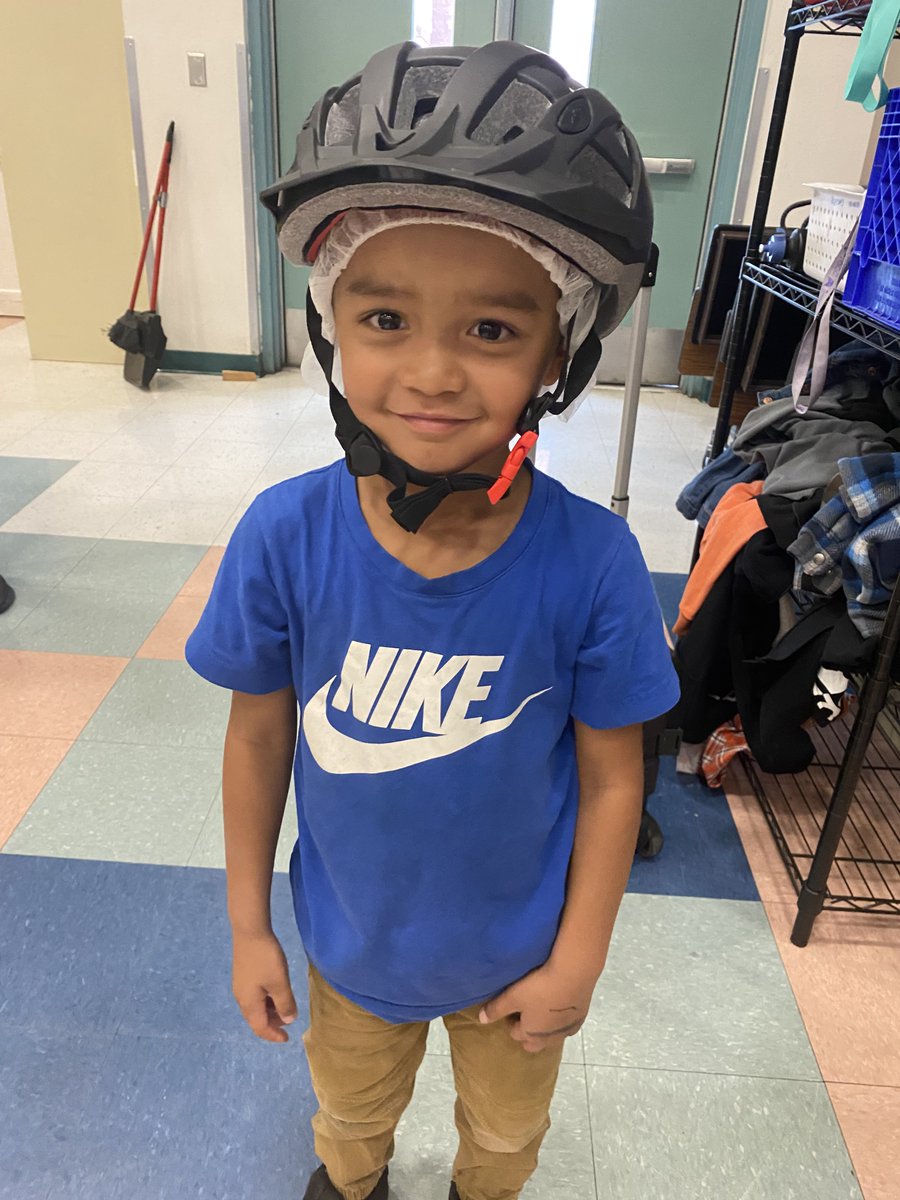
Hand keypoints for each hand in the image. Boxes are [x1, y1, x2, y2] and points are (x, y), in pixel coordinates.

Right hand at [231, 929, 297, 1042]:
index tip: (287, 1039)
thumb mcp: (280, 982)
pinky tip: (276, 990)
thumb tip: (289, 1020)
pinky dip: (266, 999)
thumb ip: (285, 1003)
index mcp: (249, 1003)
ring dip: (271, 1010)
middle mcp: (241, 998)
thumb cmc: (266, 959)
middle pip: (256, 1019)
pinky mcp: (243, 975)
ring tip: (286, 1004)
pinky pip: (255, 996)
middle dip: (273, 1023)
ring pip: (256, 1007)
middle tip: (290, 1018)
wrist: (250, 931)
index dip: (273, 1035)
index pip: (260, 1028)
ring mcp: (240, 986)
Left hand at [478, 960, 597, 1053]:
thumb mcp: (513, 996)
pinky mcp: (581, 1018)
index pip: (516, 1035)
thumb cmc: (539, 986)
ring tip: (543, 1007)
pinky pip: (568, 1025)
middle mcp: (549, 1037)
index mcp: (531, 1033)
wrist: (574, 974)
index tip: (510, 1008)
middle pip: (535, 1042)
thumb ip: (496, 1009)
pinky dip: (562, 1020)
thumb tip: (481, 1020)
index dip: (511, 1022)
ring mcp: (567, 1029)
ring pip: (553, 1036)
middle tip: (525, 1012)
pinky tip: (561, 1005)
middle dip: (528, 1032)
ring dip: (546, 1028)